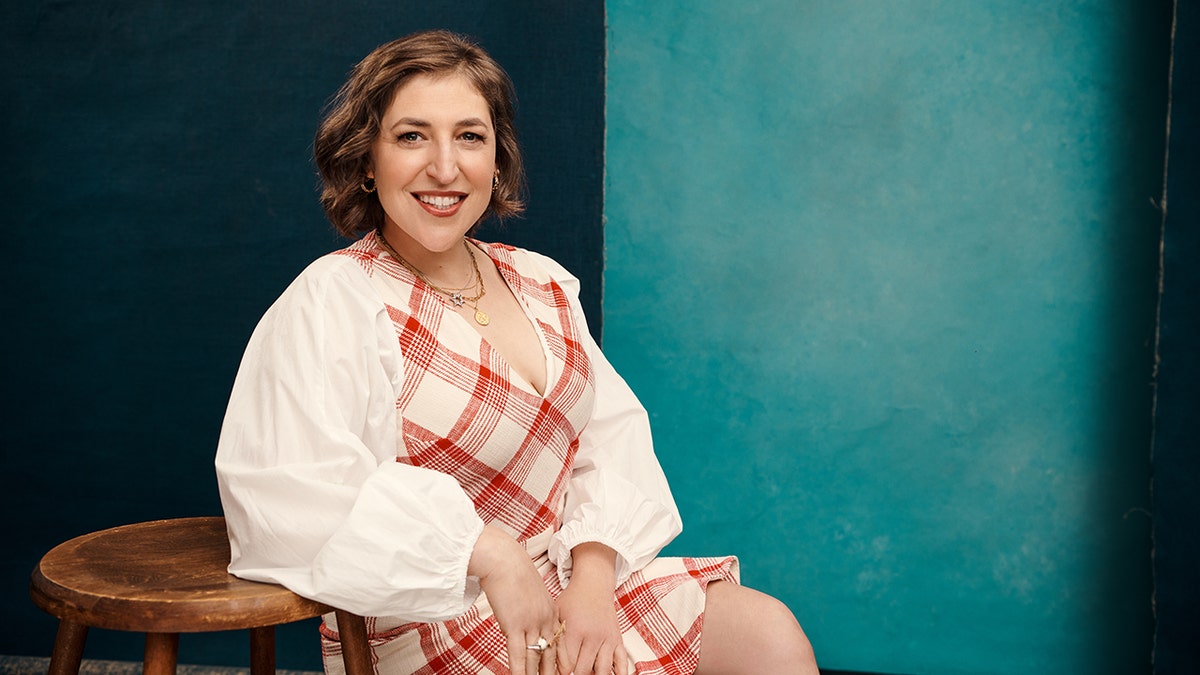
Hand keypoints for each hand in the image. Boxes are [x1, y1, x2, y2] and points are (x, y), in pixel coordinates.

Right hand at [469, 526, 559, 674]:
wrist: (504, 560)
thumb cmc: (513, 573)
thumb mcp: (531, 594)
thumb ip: (533, 611)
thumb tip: (527, 624)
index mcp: (551, 612)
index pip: (559, 644)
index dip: (561, 661)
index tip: (564, 673)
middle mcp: (545, 620)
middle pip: (551, 655)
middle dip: (551, 672)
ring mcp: (531, 623)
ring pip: (535, 658)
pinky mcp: (514, 625)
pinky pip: (518, 654)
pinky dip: (519, 670)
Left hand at [554, 544, 628, 674]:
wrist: (593, 585)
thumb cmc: (572, 600)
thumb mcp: (556, 616)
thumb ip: (552, 639)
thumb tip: (545, 662)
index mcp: (575, 630)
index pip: (567, 663)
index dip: (560, 673)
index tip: (557, 673)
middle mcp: (593, 636)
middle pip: (583, 670)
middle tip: (570, 673)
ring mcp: (607, 639)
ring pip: (603, 671)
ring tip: (587, 674)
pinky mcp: (618, 640)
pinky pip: (622, 662)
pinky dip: (618, 674)